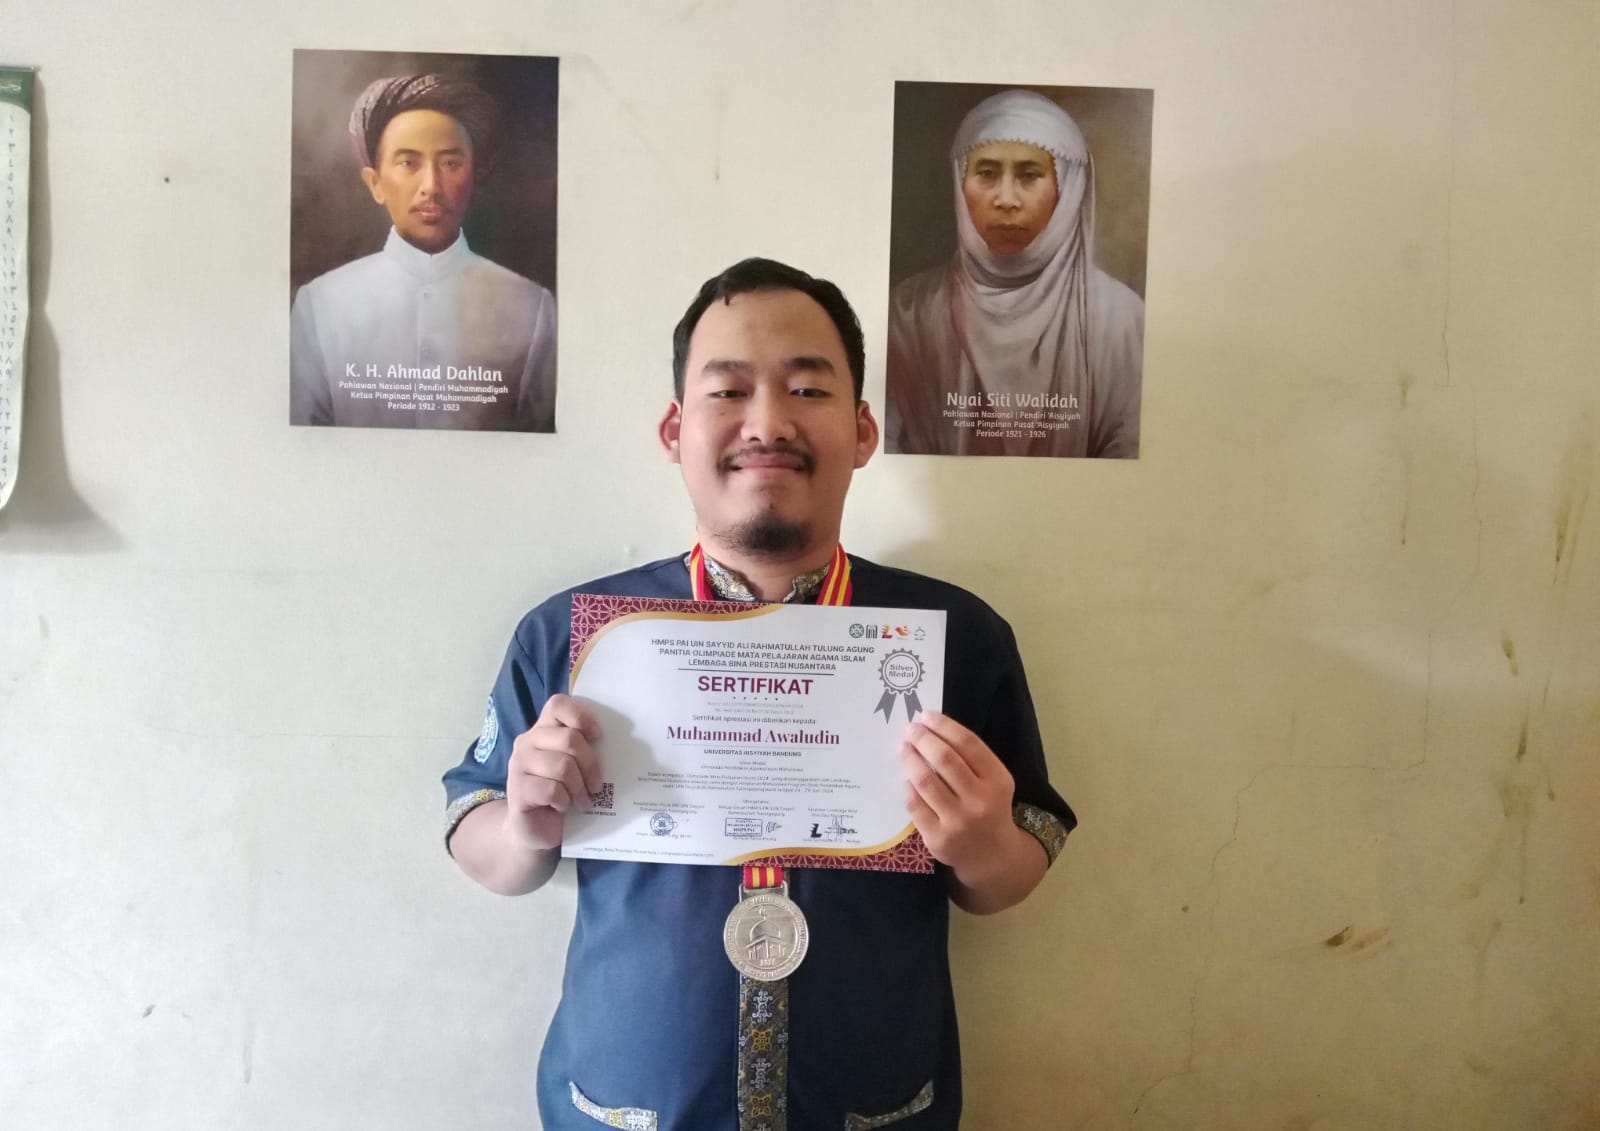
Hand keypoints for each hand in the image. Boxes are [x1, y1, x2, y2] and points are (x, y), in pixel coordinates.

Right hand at [502, 694, 602, 851]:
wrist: (535, 830)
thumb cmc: (560, 795)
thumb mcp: (575, 768)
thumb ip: (585, 750)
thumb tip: (621, 743)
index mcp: (542, 730)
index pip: (558, 704)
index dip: (581, 716)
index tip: (598, 736)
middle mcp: (527, 742)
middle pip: (569, 738)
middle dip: (590, 764)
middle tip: (596, 786)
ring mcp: (518, 765)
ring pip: (562, 766)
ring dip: (579, 787)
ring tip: (582, 801)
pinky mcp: (517, 789)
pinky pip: (552, 789)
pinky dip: (565, 801)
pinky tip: (563, 807)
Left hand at [901, 710, 1014, 878]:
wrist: (991, 856)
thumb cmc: (988, 808)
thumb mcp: (993, 782)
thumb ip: (970, 758)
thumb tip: (931, 726)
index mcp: (998, 781)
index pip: (968, 744)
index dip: (944, 725)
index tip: (926, 715)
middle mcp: (980, 801)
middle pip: (944, 758)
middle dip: (923, 738)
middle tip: (911, 729)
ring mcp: (958, 822)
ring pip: (925, 780)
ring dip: (910, 758)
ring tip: (904, 748)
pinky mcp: (938, 838)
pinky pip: (915, 804)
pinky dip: (908, 786)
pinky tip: (907, 778)